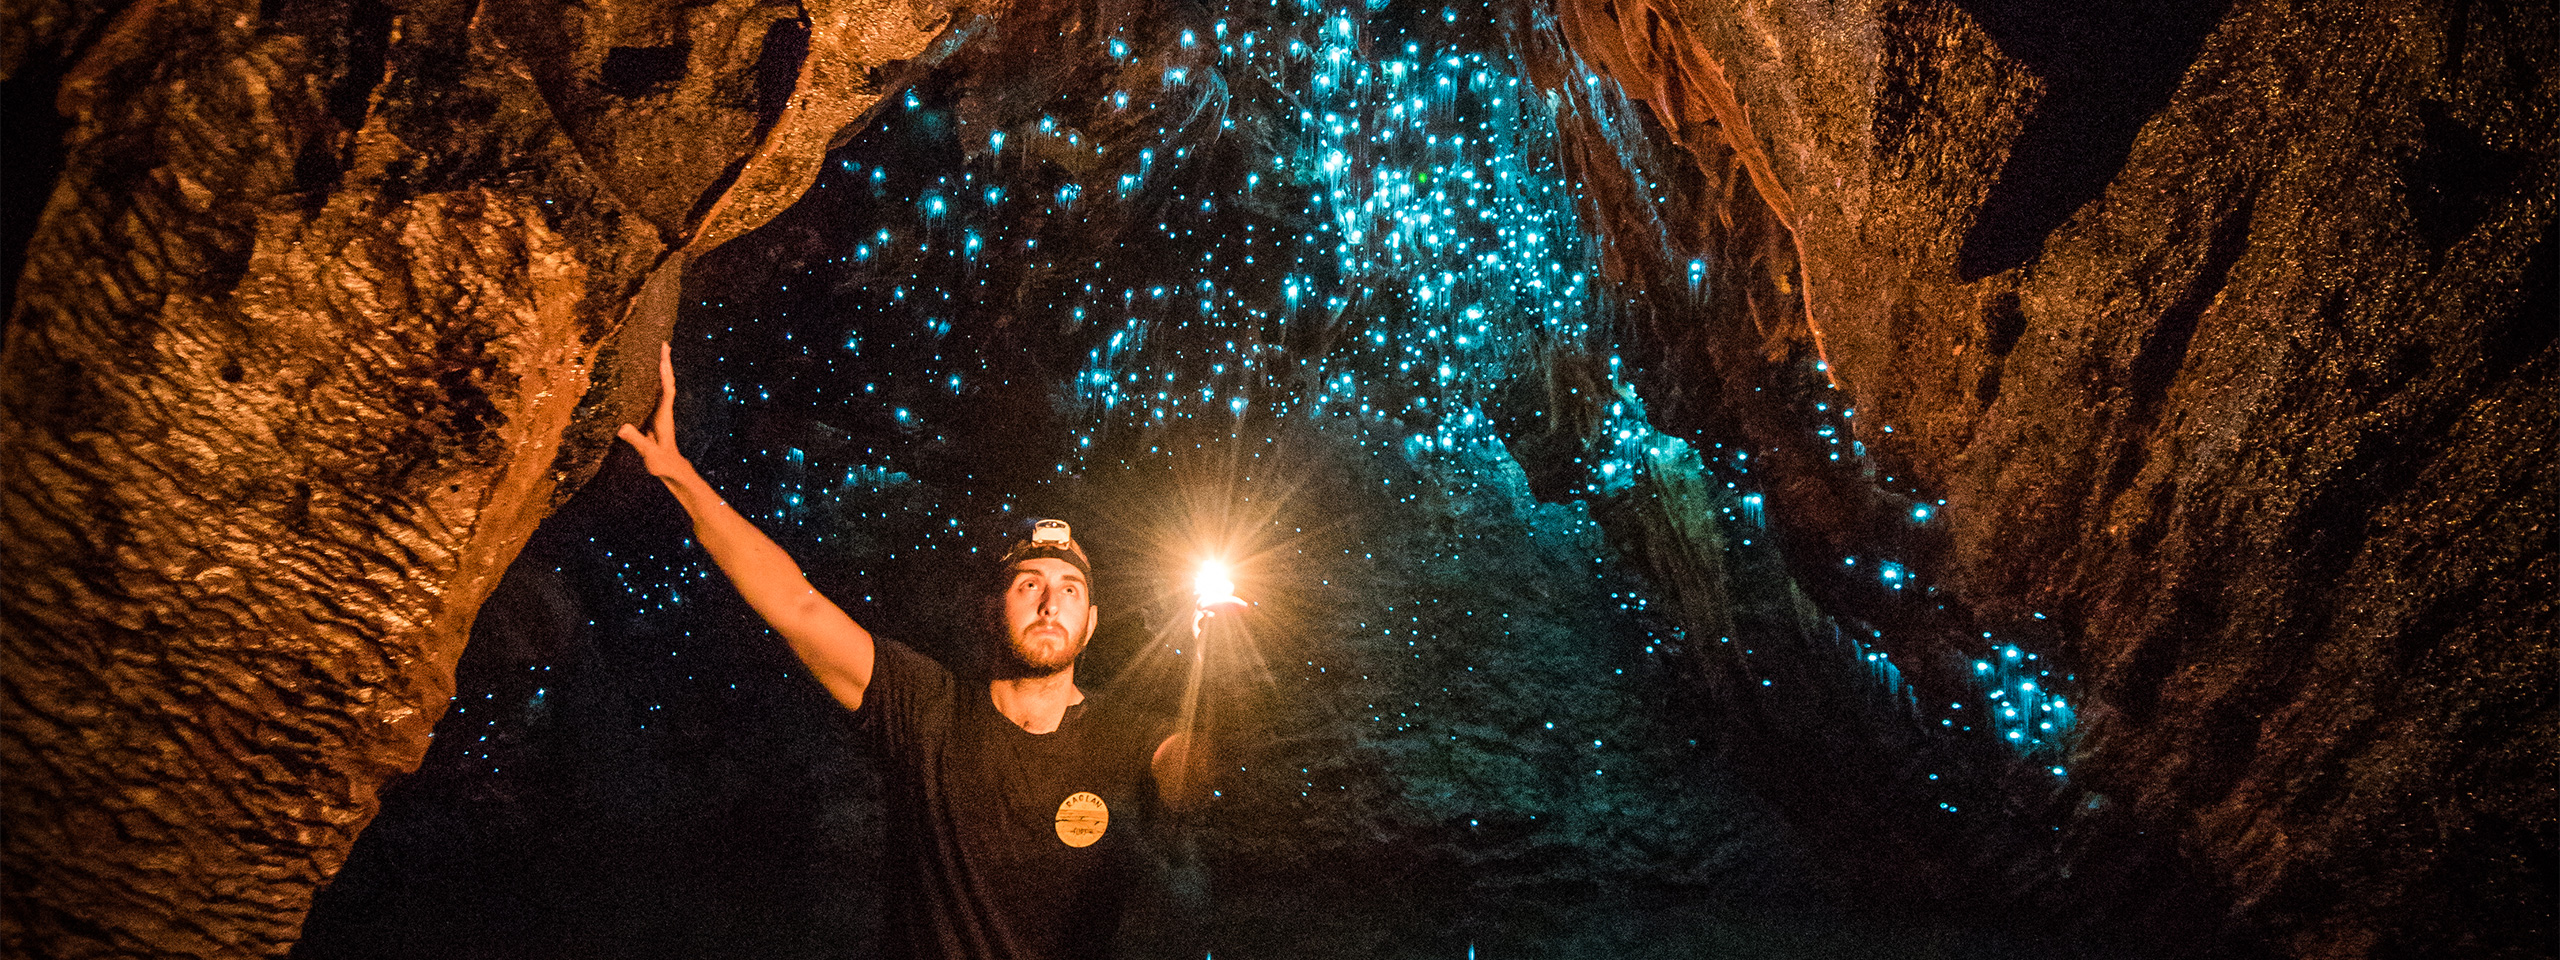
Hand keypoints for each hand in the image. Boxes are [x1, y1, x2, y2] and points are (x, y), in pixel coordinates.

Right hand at [617, 342, 696, 481]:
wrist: (672, 471)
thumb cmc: (663, 463)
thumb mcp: (649, 454)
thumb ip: (637, 441)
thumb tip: (621, 428)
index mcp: (664, 416)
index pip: (667, 390)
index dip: (665, 374)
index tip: (663, 357)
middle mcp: (664, 411)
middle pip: (666, 383)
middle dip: (665, 363)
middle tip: (664, 343)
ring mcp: (660, 413)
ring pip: (661, 387)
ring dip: (660, 370)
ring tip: (656, 351)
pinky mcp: (654, 418)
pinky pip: (654, 395)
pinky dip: (652, 382)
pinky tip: (645, 375)